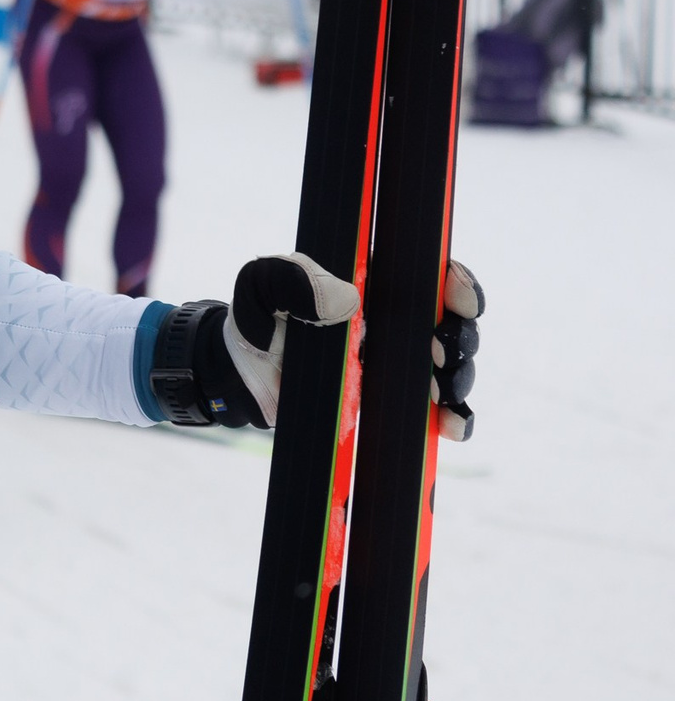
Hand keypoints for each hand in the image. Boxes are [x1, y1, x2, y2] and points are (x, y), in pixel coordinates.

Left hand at [161, 256, 484, 437]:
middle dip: (460, 338)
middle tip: (437, 354)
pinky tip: (448, 425)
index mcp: (373, 281)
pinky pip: (436, 409)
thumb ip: (294, 280)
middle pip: (452, 323)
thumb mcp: (262, 285)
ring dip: (458, 379)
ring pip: (453, 367)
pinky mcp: (391, 398)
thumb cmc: (256, 318)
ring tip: (438, 391)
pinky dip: (452, 417)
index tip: (458, 299)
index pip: (430, 275)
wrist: (240, 376)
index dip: (457, 284)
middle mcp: (394, 319)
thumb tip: (347, 299)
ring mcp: (397, 361)